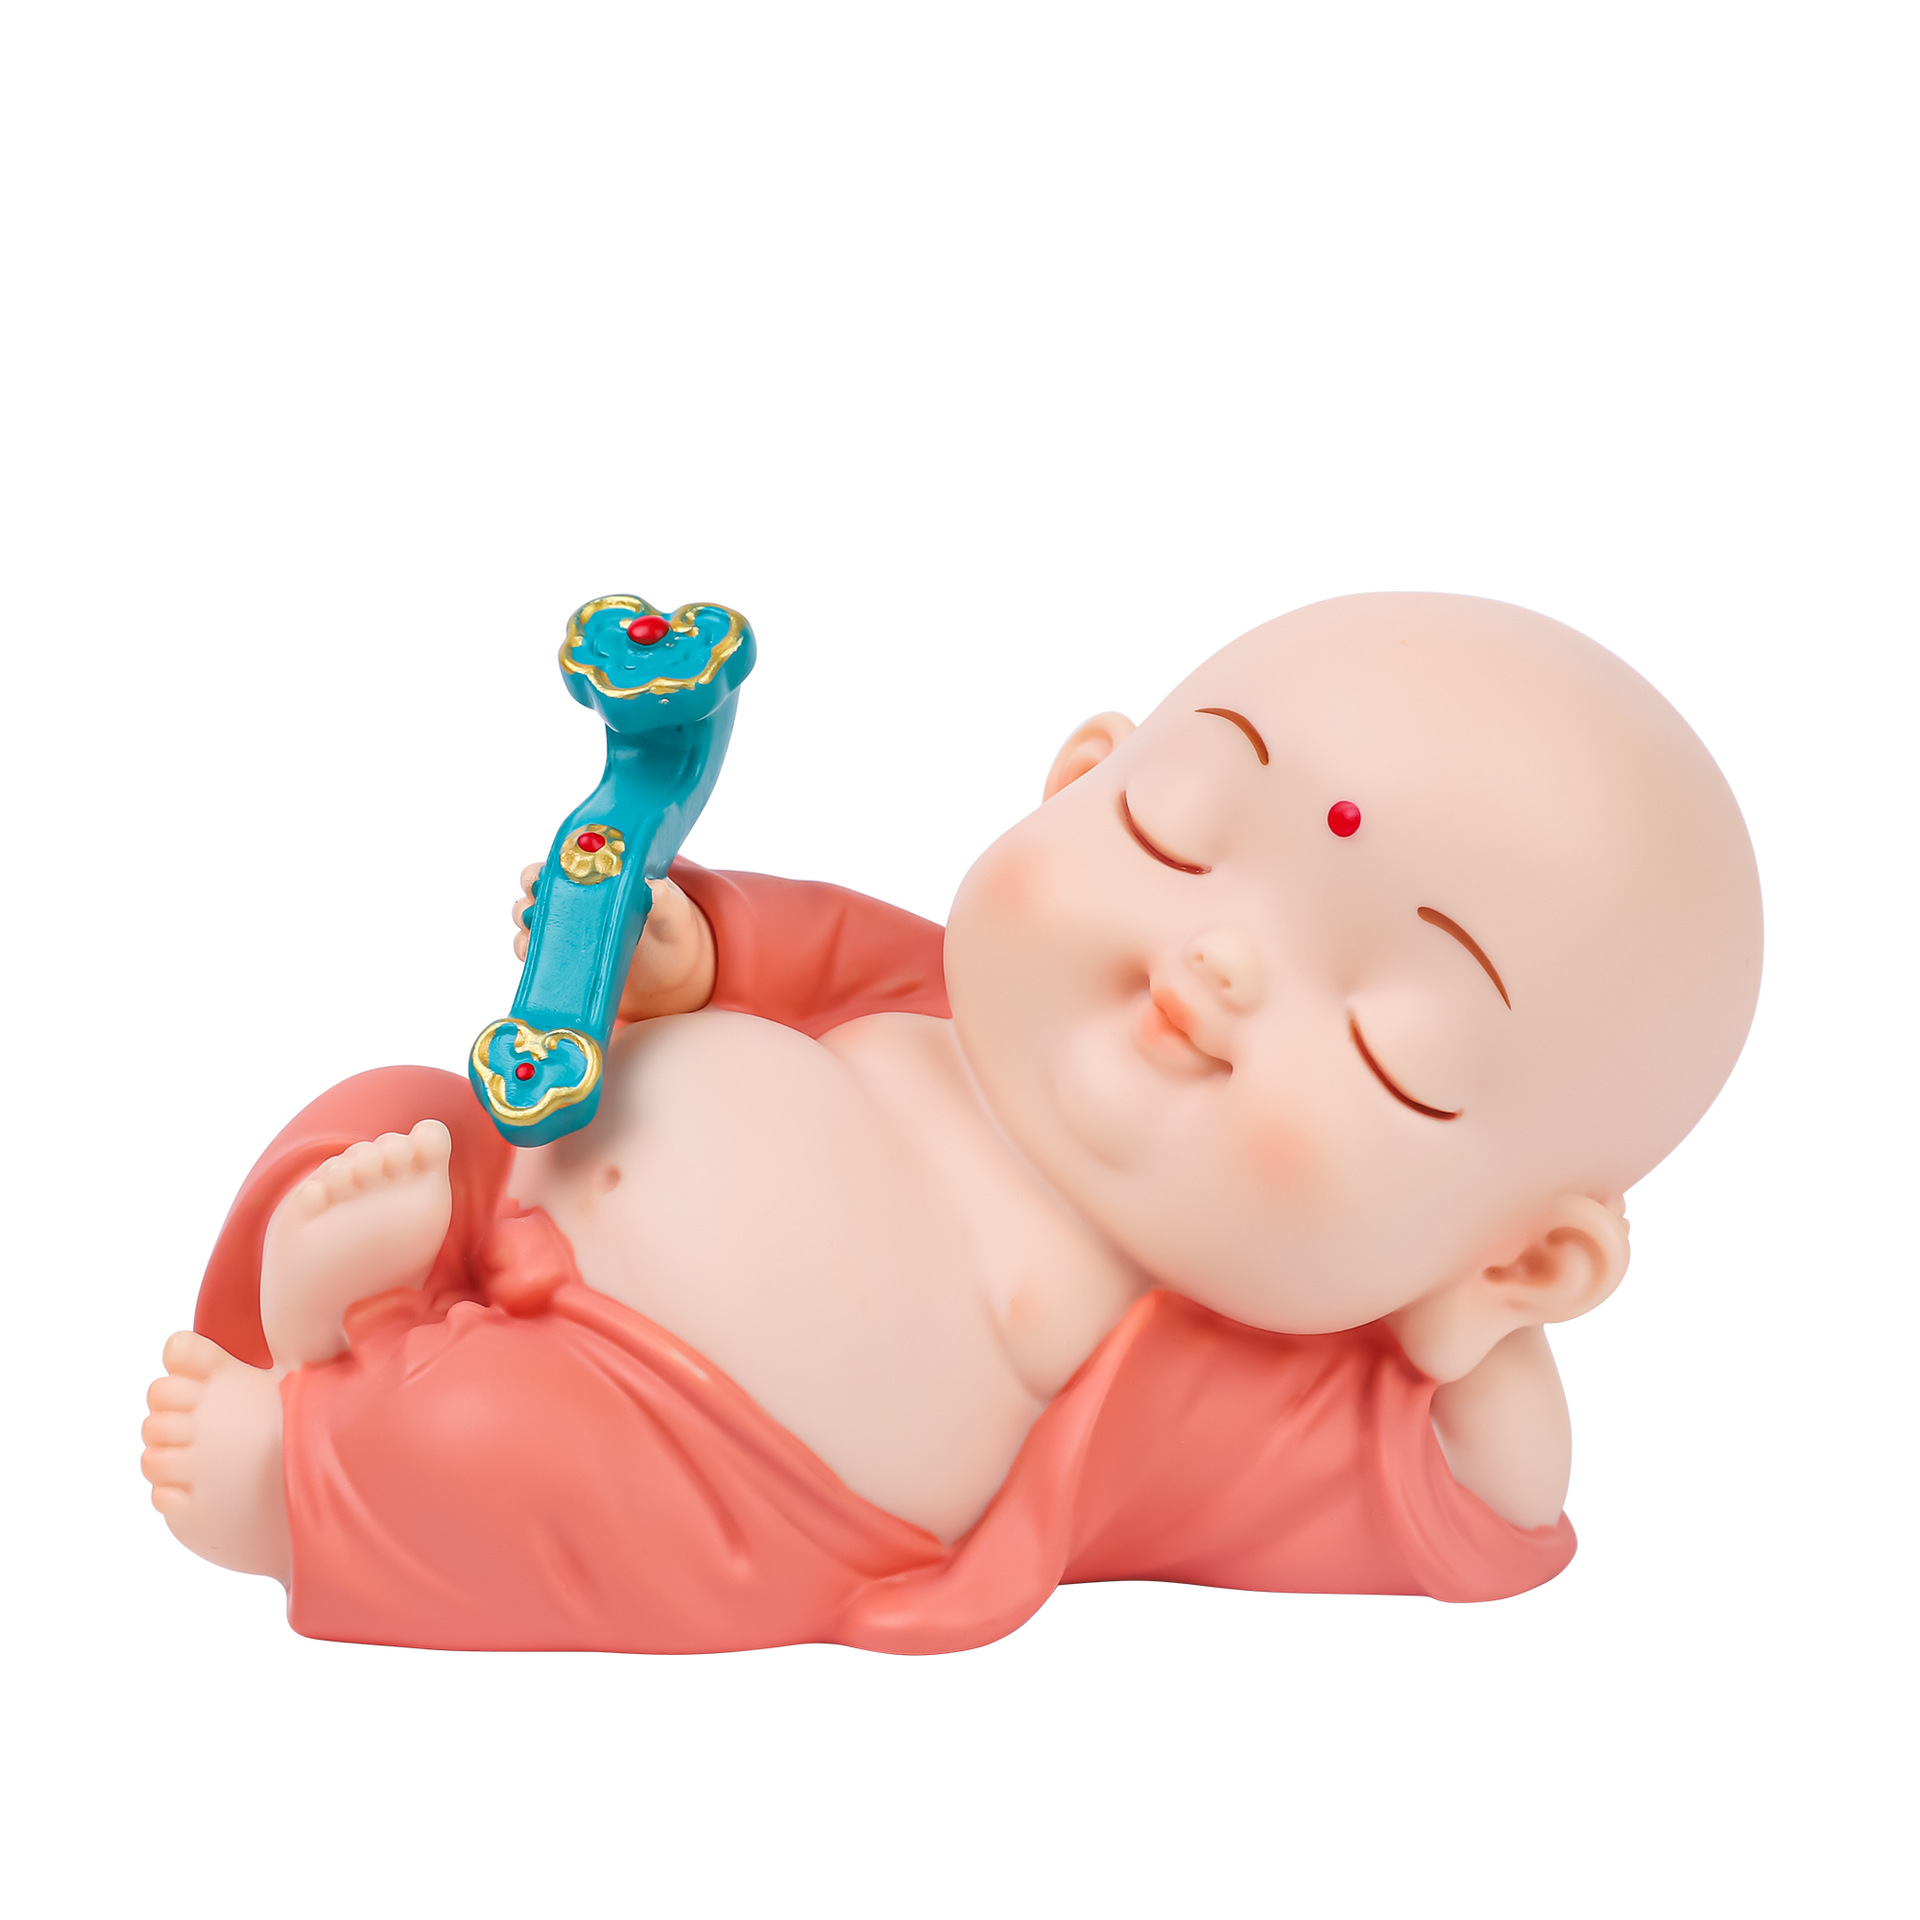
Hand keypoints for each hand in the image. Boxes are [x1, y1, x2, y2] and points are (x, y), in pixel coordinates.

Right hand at [512, 863, 717, 1019]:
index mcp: (596, 878)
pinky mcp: (565, 960)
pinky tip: (536, 957)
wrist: (673, 974)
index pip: (559, 864)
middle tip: (536, 910)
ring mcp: (567, 931)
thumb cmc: (671, 929)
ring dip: (525, 927)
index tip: (544, 880)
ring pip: (527, 921)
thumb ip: (663, 897)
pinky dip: (528, 954)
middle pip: (533, 890)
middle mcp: (575, 900)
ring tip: (535, 935)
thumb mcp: (672, 911)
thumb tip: (650, 884)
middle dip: (529, 897)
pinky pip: (534, 954)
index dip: (544, 870)